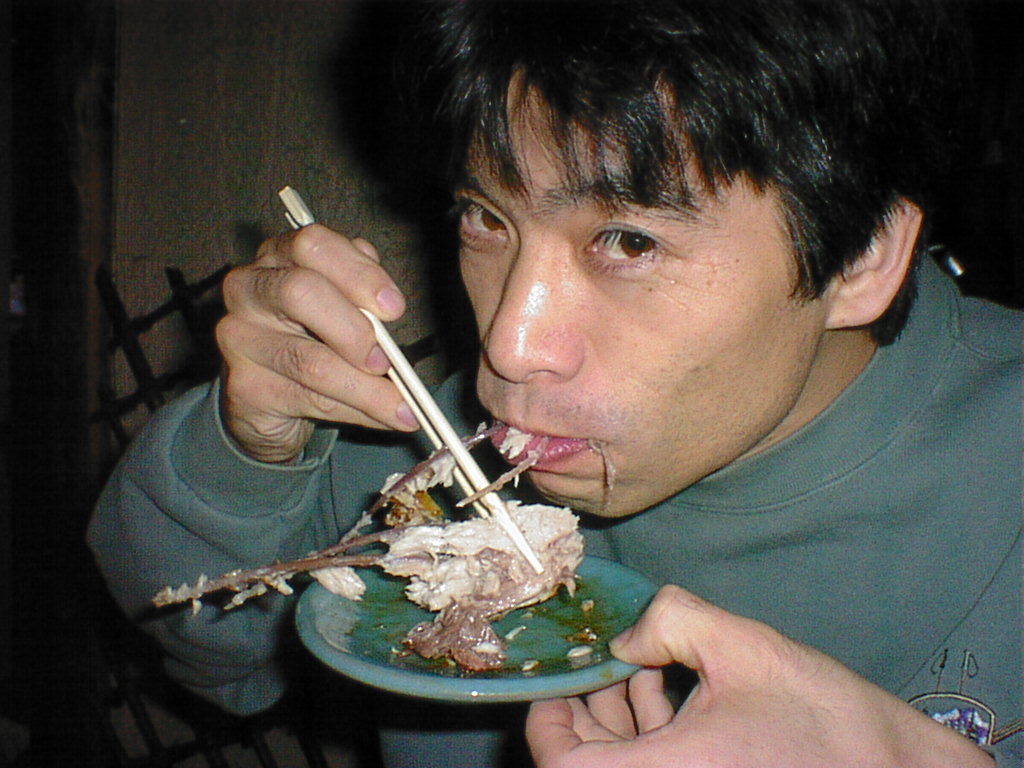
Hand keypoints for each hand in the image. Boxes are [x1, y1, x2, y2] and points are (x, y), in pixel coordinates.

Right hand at [217, 224, 417, 462]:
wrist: (269, 398)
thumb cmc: (315, 337)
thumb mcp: (343, 305)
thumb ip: (363, 296)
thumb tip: (388, 308)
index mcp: (279, 256)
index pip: (313, 244)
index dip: (358, 273)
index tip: (393, 307)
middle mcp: (249, 288)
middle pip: (299, 292)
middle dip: (353, 330)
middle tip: (386, 360)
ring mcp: (239, 338)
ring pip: (310, 361)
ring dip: (365, 388)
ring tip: (401, 404)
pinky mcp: (244, 386)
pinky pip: (309, 399)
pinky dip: (357, 411)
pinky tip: (385, 416)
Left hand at [527, 585, 992, 767]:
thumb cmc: (828, 723)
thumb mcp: (745, 647)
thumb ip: (672, 619)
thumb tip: (628, 633)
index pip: (561, 766)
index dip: (546, 720)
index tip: (555, 678)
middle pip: (588, 766)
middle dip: (583, 711)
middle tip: (592, 660)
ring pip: (624, 767)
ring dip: (616, 721)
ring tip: (633, 666)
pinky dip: (649, 736)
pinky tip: (669, 689)